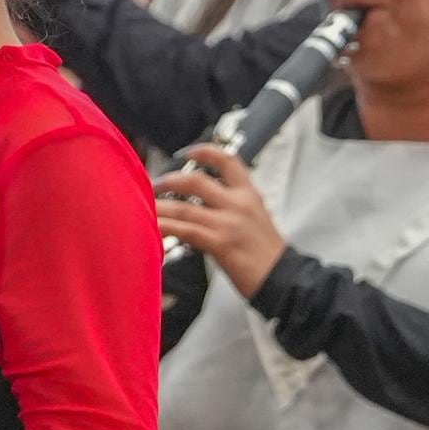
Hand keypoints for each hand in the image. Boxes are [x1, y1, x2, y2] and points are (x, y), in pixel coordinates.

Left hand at [156, 142, 289, 297]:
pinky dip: (165, 227)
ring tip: (145, 206)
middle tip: (155, 184)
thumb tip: (207, 207)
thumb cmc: (269, 255)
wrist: (283, 278)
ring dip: (160, 205)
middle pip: (197, 180)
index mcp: (250, 195)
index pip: (228, 161)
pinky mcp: (219, 242)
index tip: (188, 151)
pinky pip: (184, 230)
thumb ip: (233, 208)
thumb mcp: (257, 219)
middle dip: (170, 179)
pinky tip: (152, 228)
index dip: (206, 152)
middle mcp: (238, 204)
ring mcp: (227, 222)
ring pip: (184, 206)